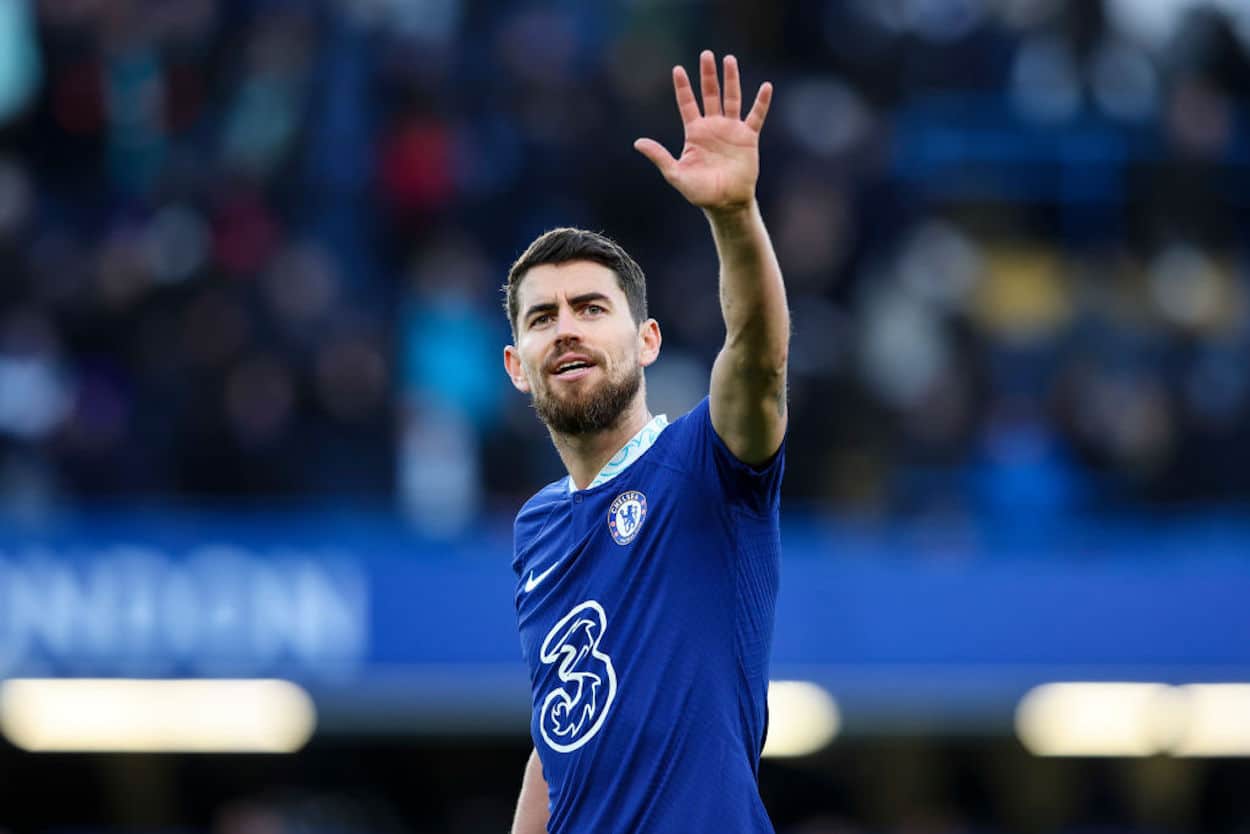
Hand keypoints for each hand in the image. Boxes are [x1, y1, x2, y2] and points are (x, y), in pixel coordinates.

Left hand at [634, 50, 772, 214]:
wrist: (725, 204)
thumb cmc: (700, 192)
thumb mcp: (676, 174)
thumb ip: (659, 156)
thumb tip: (637, 142)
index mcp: (695, 133)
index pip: (687, 104)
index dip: (683, 87)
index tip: (678, 69)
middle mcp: (713, 126)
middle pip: (710, 94)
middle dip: (708, 75)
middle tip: (706, 54)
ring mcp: (731, 130)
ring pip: (732, 98)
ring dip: (731, 80)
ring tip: (729, 59)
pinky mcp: (748, 138)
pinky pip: (756, 116)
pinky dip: (761, 102)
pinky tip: (765, 87)